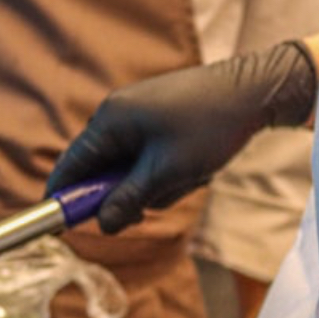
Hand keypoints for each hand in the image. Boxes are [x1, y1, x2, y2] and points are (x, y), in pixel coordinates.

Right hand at [47, 39, 316, 232]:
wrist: (256, 91)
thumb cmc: (210, 127)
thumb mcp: (166, 173)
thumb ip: (128, 200)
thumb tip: (101, 226)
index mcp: (110, 120)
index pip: (70, 165)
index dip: (64, 198)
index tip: (62, 226)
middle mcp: (117, 114)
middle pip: (100, 171)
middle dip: (124, 195)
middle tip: (148, 208)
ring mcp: (137, 115)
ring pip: (127, 169)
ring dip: (152, 185)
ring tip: (186, 178)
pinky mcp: (157, 119)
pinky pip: (146, 157)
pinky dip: (164, 171)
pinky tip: (192, 168)